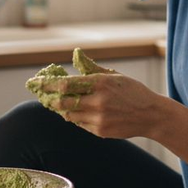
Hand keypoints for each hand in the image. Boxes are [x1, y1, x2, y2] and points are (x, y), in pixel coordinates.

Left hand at [33, 73, 170, 139]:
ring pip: (69, 115)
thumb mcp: (114, 75)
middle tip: (44, 95)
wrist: (151, 115)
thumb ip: (92, 68)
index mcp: (100, 83)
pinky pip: (80, 124)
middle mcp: (97, 101)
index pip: (65, 85)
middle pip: (62, 102)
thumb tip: (76, 55)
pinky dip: (76, 118)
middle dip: (50, 98)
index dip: (47, 84)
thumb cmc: (133, 92)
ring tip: (60, 103)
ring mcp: (98, 118)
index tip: (36, 82)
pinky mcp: (100, 131)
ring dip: (62, 109)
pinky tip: (78, 112)